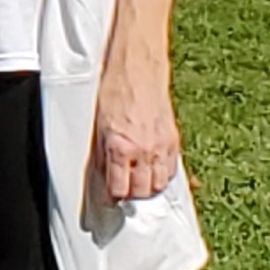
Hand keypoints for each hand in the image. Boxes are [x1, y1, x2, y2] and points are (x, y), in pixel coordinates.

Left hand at [93, 56, 181, 202]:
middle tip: (122, 194)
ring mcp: (161, 146)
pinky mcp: (173, 139)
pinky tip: (154, 174)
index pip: (118, 188)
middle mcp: (143, 151)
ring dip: (148, 189)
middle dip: (130, 197)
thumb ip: (101, 154)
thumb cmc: (113, 92)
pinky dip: (162, 176)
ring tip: (137, 187)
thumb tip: (102, 176)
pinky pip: (171, 169)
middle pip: (141, 191)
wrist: (137, 70)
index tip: (107, 200)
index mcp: (120, 148)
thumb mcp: (97, 126)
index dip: (111, 198)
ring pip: (159, 184)